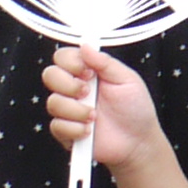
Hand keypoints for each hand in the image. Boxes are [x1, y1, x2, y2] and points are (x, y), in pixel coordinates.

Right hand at [42, 44, 157, 172]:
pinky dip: (75, 129)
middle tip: (88, 92)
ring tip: (95, 116)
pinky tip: (90, 130)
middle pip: (50, 75)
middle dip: (69, 85)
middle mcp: (74, 89)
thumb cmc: (136, 109)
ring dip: (76, 110)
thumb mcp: (127, 79)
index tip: (89, 72)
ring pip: (53, 103)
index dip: (71, 62)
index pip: (63, 57)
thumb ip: (106, 62)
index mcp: (88, 72)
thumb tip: (86, 46)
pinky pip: (57, 126)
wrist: (138, 142)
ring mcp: (68, 110)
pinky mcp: (66, 131)